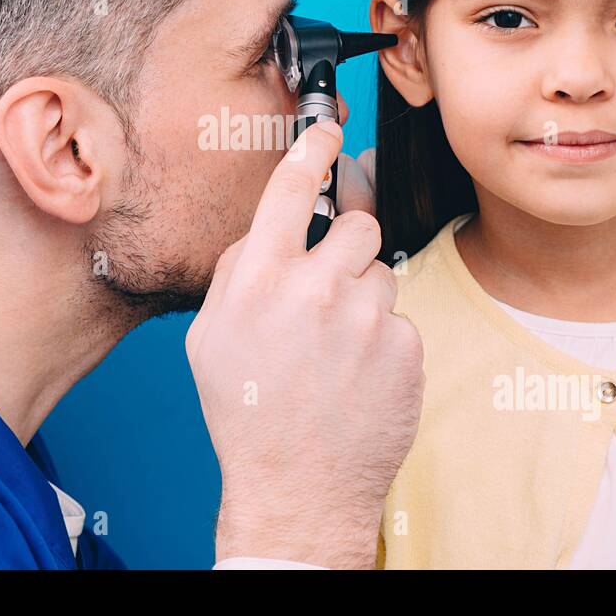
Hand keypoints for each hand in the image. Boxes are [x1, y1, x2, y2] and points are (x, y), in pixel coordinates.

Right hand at [186, 123, 423, 568]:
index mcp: (261, 280)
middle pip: (357, 226)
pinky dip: (382, 338)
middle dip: (347, 249)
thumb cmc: (249, 413)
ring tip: (337, 348)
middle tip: (328, 291)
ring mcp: (366, 318)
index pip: (293, 188)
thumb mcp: (211, 335)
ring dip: (363, 297)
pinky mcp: (404, 347)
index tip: (328, 129)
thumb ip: (239, 271)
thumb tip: (269, 232)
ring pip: (382, 272)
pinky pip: (399, 318)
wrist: (299, 487)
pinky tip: (358, 373)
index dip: (314, 148)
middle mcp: (315, 289)